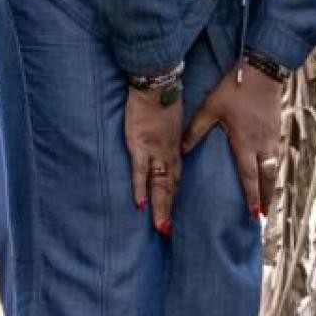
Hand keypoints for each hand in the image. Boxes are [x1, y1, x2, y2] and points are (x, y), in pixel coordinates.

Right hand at [125, 89, 183, 235]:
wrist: (157, 83)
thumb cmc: (163, 98)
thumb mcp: (172, 120)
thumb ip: (170, 135)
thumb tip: (168, 144)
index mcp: (175, 147)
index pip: (176, 178)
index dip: (175, 197)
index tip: (175, 214)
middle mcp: (168, 153)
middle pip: (170, 187)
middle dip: (169, 210)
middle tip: (168, 233)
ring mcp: (154, 151)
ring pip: (158, 185)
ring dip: (160, 207)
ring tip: (161, 228)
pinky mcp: (139, 145)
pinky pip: (141, 172)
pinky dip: (141, 189)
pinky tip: (140, 206)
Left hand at [182, 66, 285, 219]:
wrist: (262, 71)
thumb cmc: (234, 90)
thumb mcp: (210, 108)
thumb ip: (195, 131)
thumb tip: (180, 150)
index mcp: (244, 143)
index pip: (249, 177)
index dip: (251, 197)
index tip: (253, 215)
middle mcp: (261, 145)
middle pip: (267, 178)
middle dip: (265, 198)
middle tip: (263, 216)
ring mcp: (271, 138)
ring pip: (274, 169)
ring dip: (271, 186)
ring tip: (268, 201)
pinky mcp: (276, 130)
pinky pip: (277, 157)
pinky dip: (274, 170)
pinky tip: (271, 173)